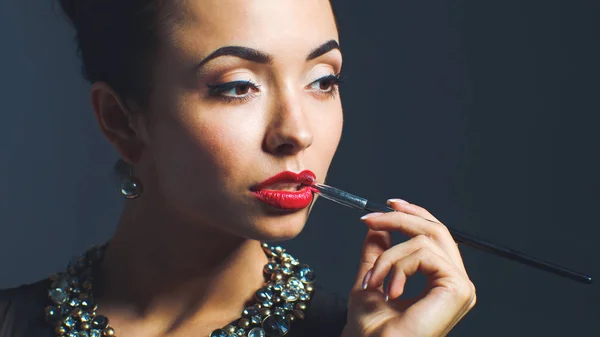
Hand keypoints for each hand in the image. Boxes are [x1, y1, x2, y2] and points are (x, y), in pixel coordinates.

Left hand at [341, 199, 475, 336]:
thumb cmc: (371, 329)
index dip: (414, 214)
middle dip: (400, 219)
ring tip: (372, 281)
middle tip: (370, 220)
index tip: (387, 204)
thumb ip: (378, 252)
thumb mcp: (372, 278)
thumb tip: (379, 227)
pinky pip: (424, 254)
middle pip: (435, 230)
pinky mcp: (458, 288)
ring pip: (424, 241)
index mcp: (440, 281)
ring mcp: (460, 286)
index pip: (435, 236)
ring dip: (388, 257)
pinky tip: (389, 290)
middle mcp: (455, 282)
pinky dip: (397, 266)